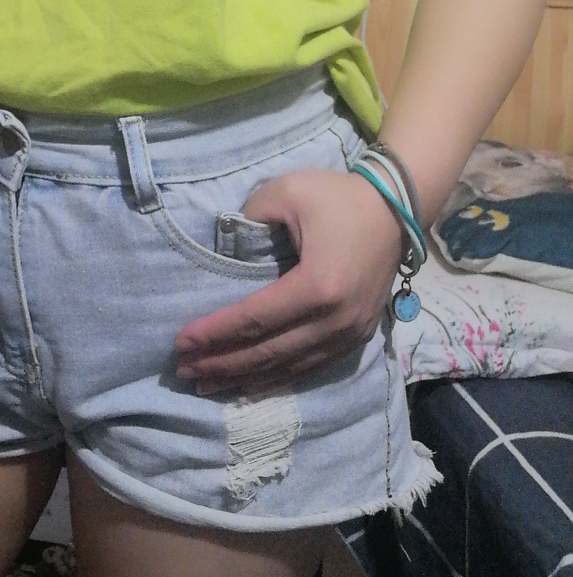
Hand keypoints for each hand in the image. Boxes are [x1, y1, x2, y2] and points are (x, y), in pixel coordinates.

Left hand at [174, 168, 403, 391]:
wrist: (396, 207)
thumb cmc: (337, 197)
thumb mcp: (286, 191)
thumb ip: (249, 219)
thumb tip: (224, 249)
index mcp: (317, 287)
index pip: (254, 319)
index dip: (215, 333)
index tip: (181, 342)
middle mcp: (335, 321)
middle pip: (268, 352)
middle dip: (221, 363)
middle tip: (183, 370)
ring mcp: (349, 334)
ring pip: (288, 367)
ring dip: (244, 377)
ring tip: (206, 382)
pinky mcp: (356, 337)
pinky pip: (310, 366)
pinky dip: (277, 377)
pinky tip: (250, 384)